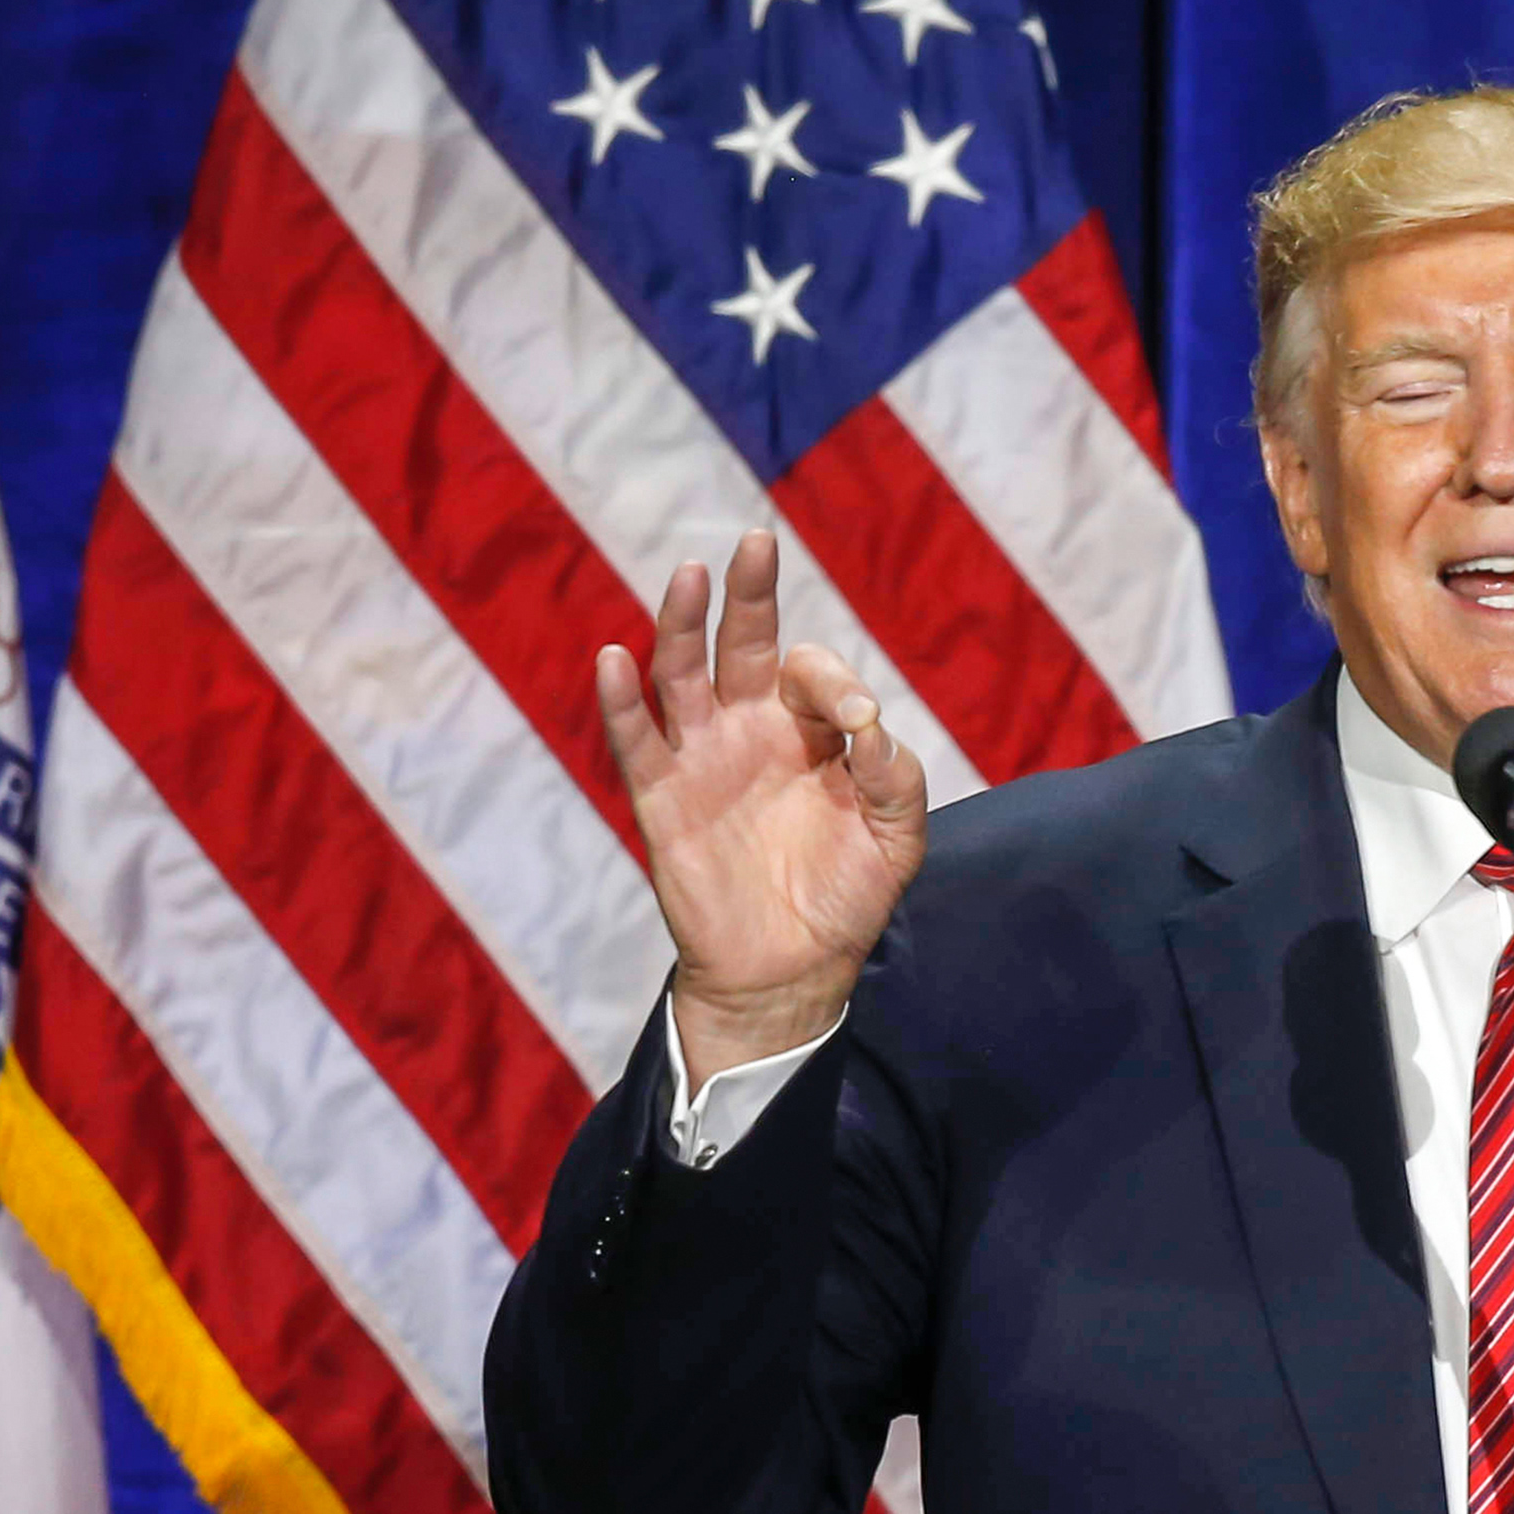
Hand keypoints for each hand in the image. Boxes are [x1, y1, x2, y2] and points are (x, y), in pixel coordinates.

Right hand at [598, 528, 928, 1078]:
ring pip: (682, 674)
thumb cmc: (848, 896)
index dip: (835, 682)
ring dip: (683, 625)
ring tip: (690, 578)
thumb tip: (871, 723)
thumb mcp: (898, 838)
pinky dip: (621, 700)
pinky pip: (635, 740)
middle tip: (756, 543)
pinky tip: (615, 658)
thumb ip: (896, 777)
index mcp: (810, 730)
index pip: (813, 672)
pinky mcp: (662, 798)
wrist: (792, 970)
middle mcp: (751, 728)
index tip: (858, 721)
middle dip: (749, 594)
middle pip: (741, 643)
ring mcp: (702, 757)